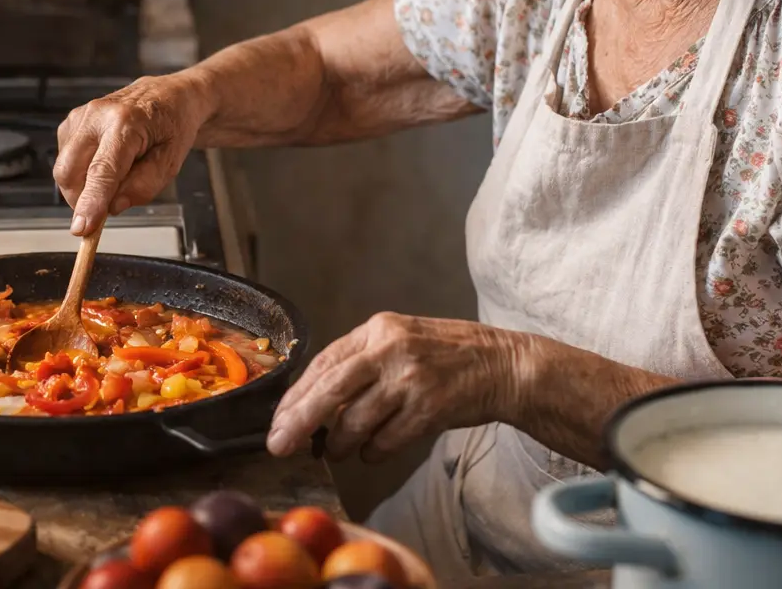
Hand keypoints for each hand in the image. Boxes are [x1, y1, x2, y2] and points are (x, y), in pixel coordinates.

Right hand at [54, 74, 212, 234]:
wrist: (168, 97)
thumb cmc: (172, 126)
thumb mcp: (171, 161)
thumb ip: (144, 186)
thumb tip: (113, 206)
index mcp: (126, 122)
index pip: (102, 170)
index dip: (90, 202)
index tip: (82, 228)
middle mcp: (97, 115)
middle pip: (69, 171)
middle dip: (81, 199)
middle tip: (106, 206)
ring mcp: (80, 116)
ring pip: (64, 169)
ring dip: (83, 186)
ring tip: (116, 174)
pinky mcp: (71, 122)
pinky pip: (65, 160)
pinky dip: (81, 173)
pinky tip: (104, 163)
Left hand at [267, 313, 528, 462]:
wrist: (503, 364)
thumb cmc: (447, 356)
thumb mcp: (401, 341)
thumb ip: (361, 363)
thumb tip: (314, 403)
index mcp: (378, 329)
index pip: (324, 363)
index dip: (296, 395)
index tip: (278, 420)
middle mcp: (392, 349)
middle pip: (330, 390)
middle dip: (299, 422)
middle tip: (279, 446)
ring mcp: (412, 379)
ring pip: (355, 422)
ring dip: (339, 444)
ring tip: (337, 450)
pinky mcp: (430, 408)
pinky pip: (385, 442)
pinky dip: (372, 453)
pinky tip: (373, 452)